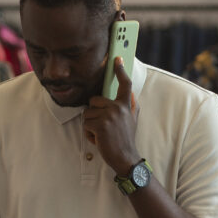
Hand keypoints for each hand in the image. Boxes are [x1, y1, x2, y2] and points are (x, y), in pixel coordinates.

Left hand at [82, 56, 140, 174]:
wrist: (126, 158)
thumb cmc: (126, 140)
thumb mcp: (132, 120)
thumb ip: (131, 106)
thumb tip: (132, 93)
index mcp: (126, 105)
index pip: (124, 85)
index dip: (121, 71)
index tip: (117, 58)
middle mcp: (118, 108)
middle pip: (94, 101)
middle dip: (94, 114)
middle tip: (104, 127)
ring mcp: (109, 116)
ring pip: (87, 113)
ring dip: (91, 126)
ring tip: (103, 135)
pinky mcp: (100, 125)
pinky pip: (85, 124)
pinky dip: (89, 134)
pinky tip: (99, 140)